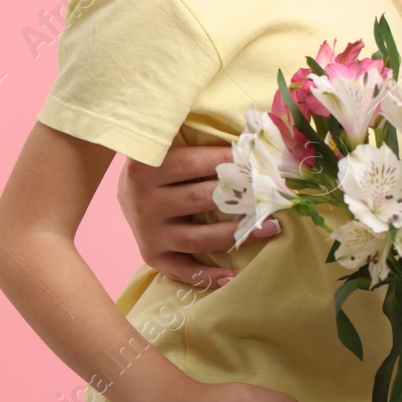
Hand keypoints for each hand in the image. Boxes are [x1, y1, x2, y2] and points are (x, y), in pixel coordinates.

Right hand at [117, 145, 279, 286]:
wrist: (126, 189)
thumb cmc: (162, 161)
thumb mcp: (166, 143)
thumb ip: (193, 132)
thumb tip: (245, 125)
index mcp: (147, 168)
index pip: (193, 164)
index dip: (229, 161)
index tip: (259, 159)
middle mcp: (143, 202)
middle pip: (200, 199)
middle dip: (241, 197)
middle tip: (275, 194)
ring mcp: (147, 232)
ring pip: (197, 238)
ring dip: (237, 235)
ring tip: (271, 228)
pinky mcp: (151, 256)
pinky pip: (181, 270)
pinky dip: (206, 276)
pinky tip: (232, 276)